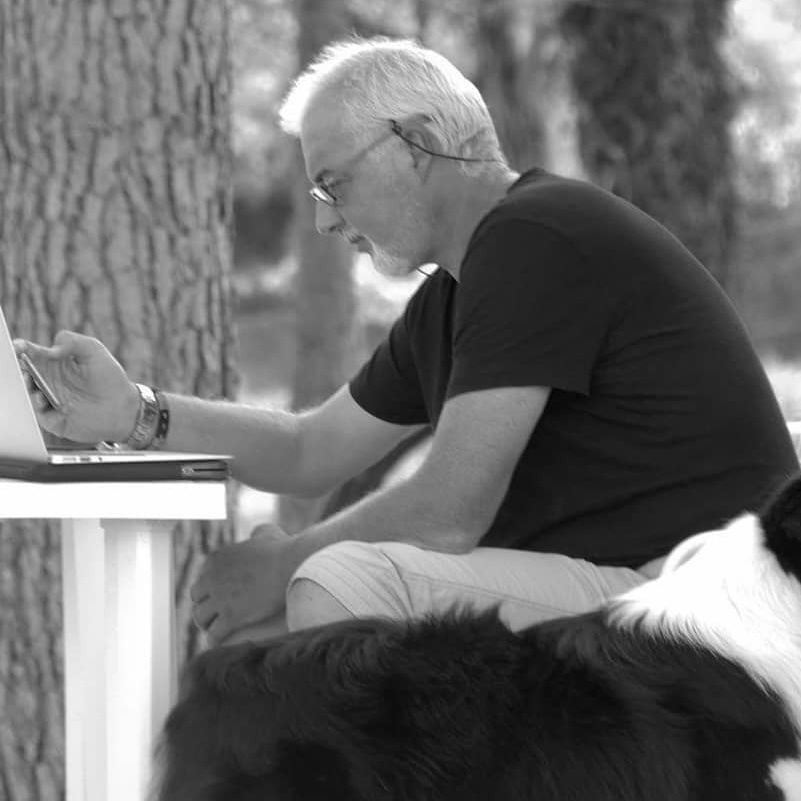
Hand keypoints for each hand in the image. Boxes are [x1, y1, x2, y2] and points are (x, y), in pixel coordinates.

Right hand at [13, 331, 139, 443]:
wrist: (124, 408)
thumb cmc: (110, 378)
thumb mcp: (94, 351)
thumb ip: (73, 342)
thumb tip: (51, 349)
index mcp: (55, 362)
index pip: (32, 353)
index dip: (21, 349)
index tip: (19, 347)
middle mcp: (49, 380)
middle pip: (24, 372)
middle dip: (18, 368)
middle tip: (21, 364)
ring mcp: (49, 400)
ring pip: (27, 392)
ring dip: (25, 386)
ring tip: (30, 380)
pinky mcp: (53, 418)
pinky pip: (37, 413)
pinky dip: (35, 405)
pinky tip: (42, 399)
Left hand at [190, 524, 298, 644]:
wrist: (292, 566)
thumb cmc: (283, 550)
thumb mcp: (266, 534)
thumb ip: (257, 533)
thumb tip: (256, 534)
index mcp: (216, 558)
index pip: (203, 576)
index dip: (208, 587)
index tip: (215, 595)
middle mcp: (212, 577)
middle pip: (197, 596)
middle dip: (203, 604)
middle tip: (214, 613)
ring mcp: (220, 598)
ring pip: (200, 617)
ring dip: (205, 623)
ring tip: (214, 629)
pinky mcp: (231, 616)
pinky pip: (214, 633)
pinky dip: (214, 639)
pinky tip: (217, 643)